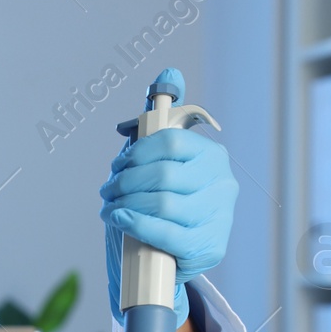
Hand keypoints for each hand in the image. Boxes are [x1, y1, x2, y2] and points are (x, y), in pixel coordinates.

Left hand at [100, 67, 238, 326]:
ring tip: (110, 207)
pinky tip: (120, 219)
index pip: (171, 143)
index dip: (136, 153)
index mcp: (212, 157)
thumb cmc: (163, 204)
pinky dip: (135, 223)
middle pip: (164, 173)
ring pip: (163, 202)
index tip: (117, 165)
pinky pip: (166, 232)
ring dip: (125, 203)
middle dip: (126, 181)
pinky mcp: (208, 248)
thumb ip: (161, 123)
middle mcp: (223, 184)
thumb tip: (169, 74)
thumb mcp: (160, 163)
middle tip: (108, 190)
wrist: (171, 257)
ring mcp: (219, 217)